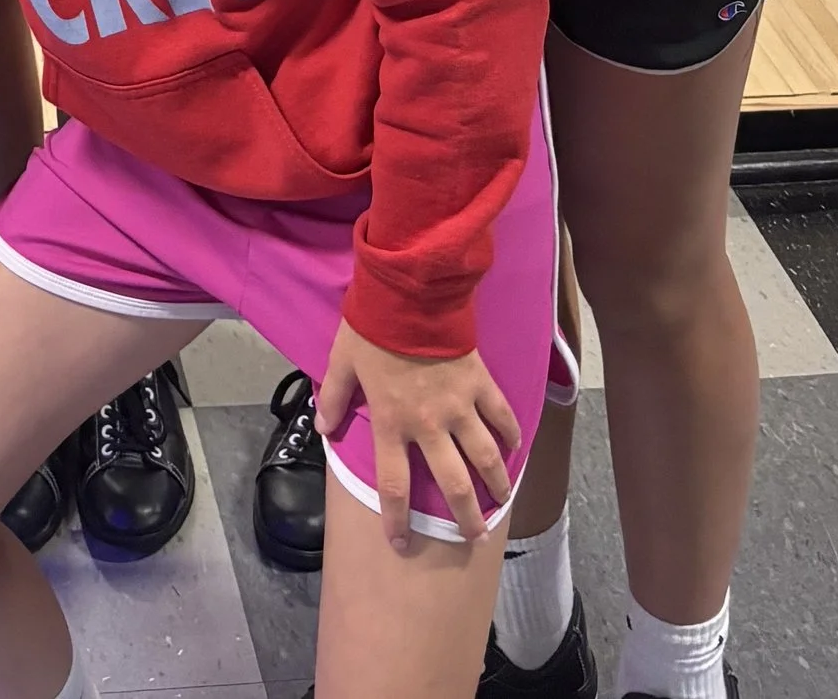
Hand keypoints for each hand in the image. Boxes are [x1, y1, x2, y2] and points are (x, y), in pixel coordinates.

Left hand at [316, 318, 519, 548]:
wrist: (410, 294)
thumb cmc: (372, 327)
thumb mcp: (342, 361)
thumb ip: (335, 397)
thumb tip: (322, 426)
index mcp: (392, 423)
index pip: (393, 485)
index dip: (398, 520)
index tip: (403, 544)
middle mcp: (429, 425)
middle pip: (452, 483)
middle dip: (465, 516)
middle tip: (474, 537)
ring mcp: (459, 406)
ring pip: (484, 457)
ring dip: (495, 484)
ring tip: (501, 503)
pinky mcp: (480, 384)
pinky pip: (500, 416)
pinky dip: (510, 434)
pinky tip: (515, 448)